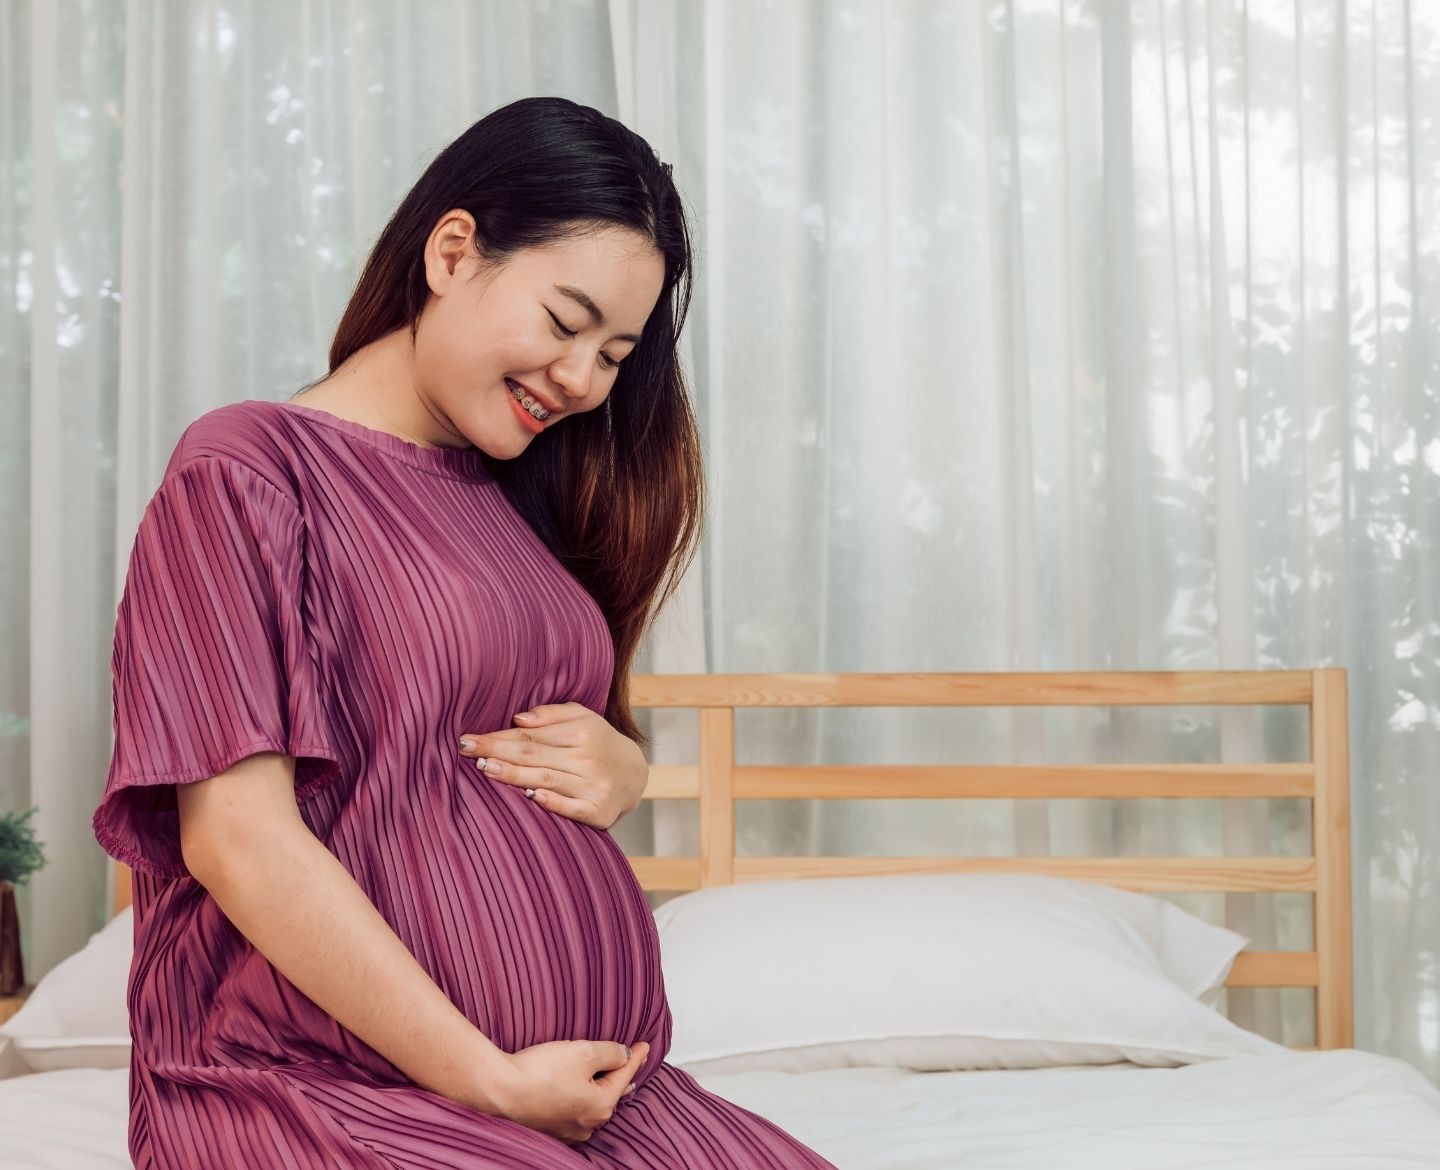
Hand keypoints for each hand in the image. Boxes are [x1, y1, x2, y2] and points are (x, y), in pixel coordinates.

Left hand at [458, 703, 648, 830]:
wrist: (635, 775)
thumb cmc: (599, 742)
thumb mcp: (583, 717)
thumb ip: (551, 714)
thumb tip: (518, 719)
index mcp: (583, 732)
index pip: (531, 735)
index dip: (498, 736)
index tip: (470, 738)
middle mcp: (589, 758)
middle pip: (534, 755)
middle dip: (497, 752)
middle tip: (466, 750)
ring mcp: (594, 787)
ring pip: (545, 779)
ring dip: (512, 775)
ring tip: (484, 769)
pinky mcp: (598, 812)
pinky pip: (569, 808)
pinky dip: (550, 803)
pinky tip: (527, 797)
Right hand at [485, 1039, 649, 1143]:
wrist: (500, 1090)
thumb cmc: (540, 1073)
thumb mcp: (584, 1052)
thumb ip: (610, 1053)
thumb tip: (624, 1055)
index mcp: (601, 1106)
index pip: (625, 1075)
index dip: (636, 1057)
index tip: (645, 1046)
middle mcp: (587, 1124)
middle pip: (611, 1093)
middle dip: (622, 1076)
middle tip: (632, 1061)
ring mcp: (567, 1129)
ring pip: (594, 1105)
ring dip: (602, 1088)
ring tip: (610, 1077)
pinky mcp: (550, 1126)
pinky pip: (575, 1111)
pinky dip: (583, 1098)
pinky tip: (581, 1093)